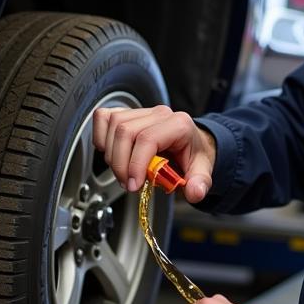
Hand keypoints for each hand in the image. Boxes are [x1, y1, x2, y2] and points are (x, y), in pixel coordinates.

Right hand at [92, 104, 215, 202]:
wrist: (191, 144)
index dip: (135, 164)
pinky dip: (101, 136)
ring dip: (111, 154)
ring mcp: (142, 111)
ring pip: (113, 124)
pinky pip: (104, 117)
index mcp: (178, 125)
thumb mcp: (202, 171)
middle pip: (125, 131)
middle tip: (128, 183)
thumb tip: (195, 192)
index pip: (147, 139)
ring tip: (123, 172)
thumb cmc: (192, 155)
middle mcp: (159, 114)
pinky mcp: (128, 113)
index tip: (133, 184)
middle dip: (121, 164)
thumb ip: (200, 183)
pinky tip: (111, 153)